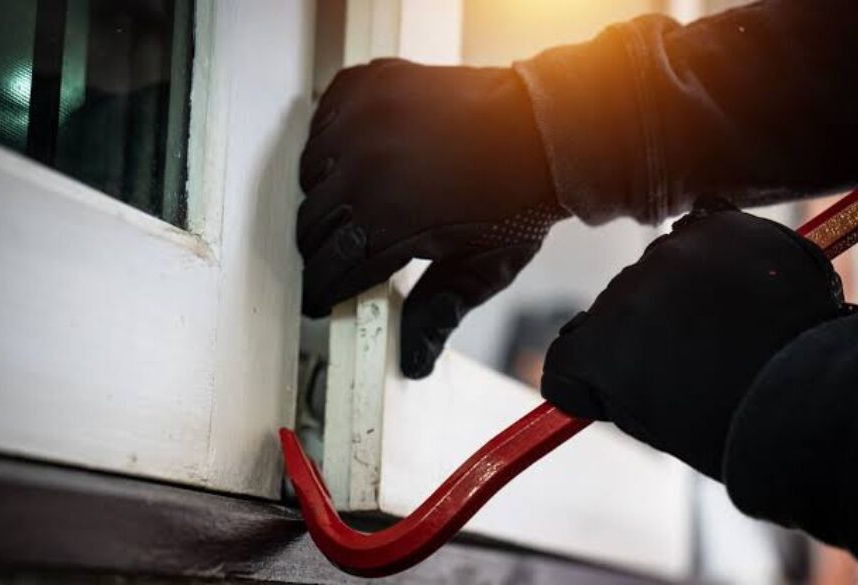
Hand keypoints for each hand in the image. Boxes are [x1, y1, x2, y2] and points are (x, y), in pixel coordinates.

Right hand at [298, 59, 564, 378]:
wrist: (547, 127)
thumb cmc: (521, 198)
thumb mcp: (484, 268)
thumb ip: (438, 313)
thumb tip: (413, 360)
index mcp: (390, 223)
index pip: (328, 270)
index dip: (322, 292)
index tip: (320, 298)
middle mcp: (367, 170)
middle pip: (311, 225)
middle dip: (322, 249)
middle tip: (342, 254)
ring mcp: (364, 122)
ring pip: (311, 173)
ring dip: (326, 193)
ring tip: (356, 203)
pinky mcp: (369, 88)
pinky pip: (323, 120)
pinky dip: (333, 140)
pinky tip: (358, 155)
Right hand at [541, 200, 846, 478]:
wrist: (813, 396)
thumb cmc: (732, 423)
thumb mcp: (653, 420)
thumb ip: (617, 385)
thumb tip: (615, 363)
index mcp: (596, 350)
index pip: (568, 351)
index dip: (590, 374)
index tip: (615, 386)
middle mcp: (620, 293)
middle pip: (620, 305)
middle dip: (649, 326)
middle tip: (699, 359)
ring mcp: (669, 253)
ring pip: (663, 266)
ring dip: (686, 287)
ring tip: (734, 326)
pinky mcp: (717, 226)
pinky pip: (705, 225)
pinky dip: (719, 249)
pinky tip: (743, 280)